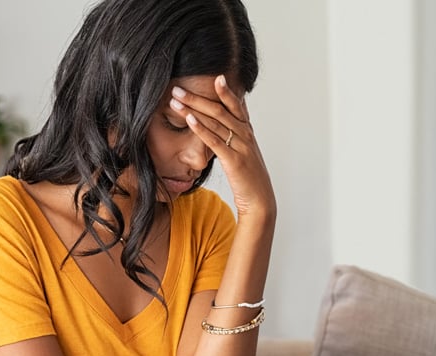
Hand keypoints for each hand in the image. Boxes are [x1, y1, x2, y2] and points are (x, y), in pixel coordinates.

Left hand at [170, 75, 275, 219]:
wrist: (260, 199)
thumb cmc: (248, 176)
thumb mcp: (244, 152)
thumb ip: (237, 136)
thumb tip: (230, 123)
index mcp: (247, 131)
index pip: (236, 105)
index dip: (226, 90)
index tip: (215, 76)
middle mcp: (245, 135)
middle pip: (220, 110)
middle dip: (197, 97)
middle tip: (177, 88)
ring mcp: (240, 146)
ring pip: (215, 122)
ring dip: (193, 109)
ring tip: (176, 100)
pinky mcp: (233, 160)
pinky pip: (214, 141)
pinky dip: (201, 129)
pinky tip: (189, 120)